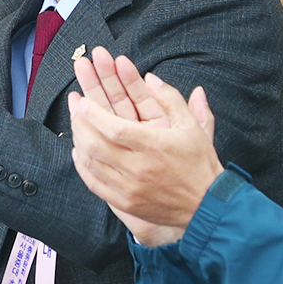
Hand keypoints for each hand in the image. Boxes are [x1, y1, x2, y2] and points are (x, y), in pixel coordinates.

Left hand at [67, 50, 222, 246]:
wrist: (207, 206)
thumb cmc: (199, 163)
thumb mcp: (191, 126)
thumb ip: (170, 98)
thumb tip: (150, 77)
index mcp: (154, 146)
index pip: (114, 129)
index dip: (94, 114)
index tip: (84, 102)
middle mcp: (138, 168)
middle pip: (96, 145)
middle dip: (80, 123)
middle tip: (75, 109)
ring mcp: (130, 188)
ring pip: (92, 163)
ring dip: (78, 142)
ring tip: (76, 125)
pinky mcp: (126, 203)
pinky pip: (94, 184)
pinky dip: (82, 166)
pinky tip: (79, 152)